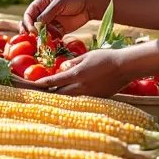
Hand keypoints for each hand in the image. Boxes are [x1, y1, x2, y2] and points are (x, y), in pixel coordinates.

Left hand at [12, 49, 127, 96]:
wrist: (125, 67)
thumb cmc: (105, 58)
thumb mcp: (86, 57)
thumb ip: (72, 64)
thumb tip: (62, 69)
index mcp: (76, 75)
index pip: (54, 81)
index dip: (42, 84)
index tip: (33, 85)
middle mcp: (81, 88)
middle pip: (59, 95)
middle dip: (48, 94)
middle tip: (38, 94)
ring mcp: (89, 95)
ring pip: (69, 100)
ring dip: (60, 98)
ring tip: (50, 98)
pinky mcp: (97, 99)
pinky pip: (81, 101)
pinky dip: (73, 100)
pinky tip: (69, 98)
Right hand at [22, 0, 100, 35]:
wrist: (89, 6)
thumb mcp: (59, 4)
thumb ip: (47, 14)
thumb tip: (36, 25)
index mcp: (41, 2)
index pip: (29, 13)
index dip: (28, 22)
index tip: (32, 30)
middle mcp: (44, 12)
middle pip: (32, 23)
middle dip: (31, 31)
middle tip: (32, 38)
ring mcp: (50, 21)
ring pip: (40, 31)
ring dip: (40, 37)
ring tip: (43, 41)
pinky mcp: (57, 29)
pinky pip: (50, 36)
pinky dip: (50, 40)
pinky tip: (52, 42)